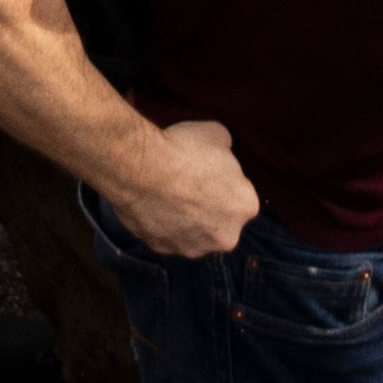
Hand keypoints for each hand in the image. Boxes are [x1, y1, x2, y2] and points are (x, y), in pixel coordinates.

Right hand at [106, 114, 259, 260]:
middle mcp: (225, 236)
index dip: (222, 180)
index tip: (205, 170)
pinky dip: (159, 223)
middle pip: (219, 221)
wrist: (137, 167)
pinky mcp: (162, 249)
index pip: (239, 194)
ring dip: (184, 219)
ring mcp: (192, 248)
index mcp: (245, 206)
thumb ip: (225, 150)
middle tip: (185, 184)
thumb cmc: (180, 149)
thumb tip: (220, 150)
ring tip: (164, 193)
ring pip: (193, 233)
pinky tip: (149, 201)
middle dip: (207, 207)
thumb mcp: (215, 133)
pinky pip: (165, 236)